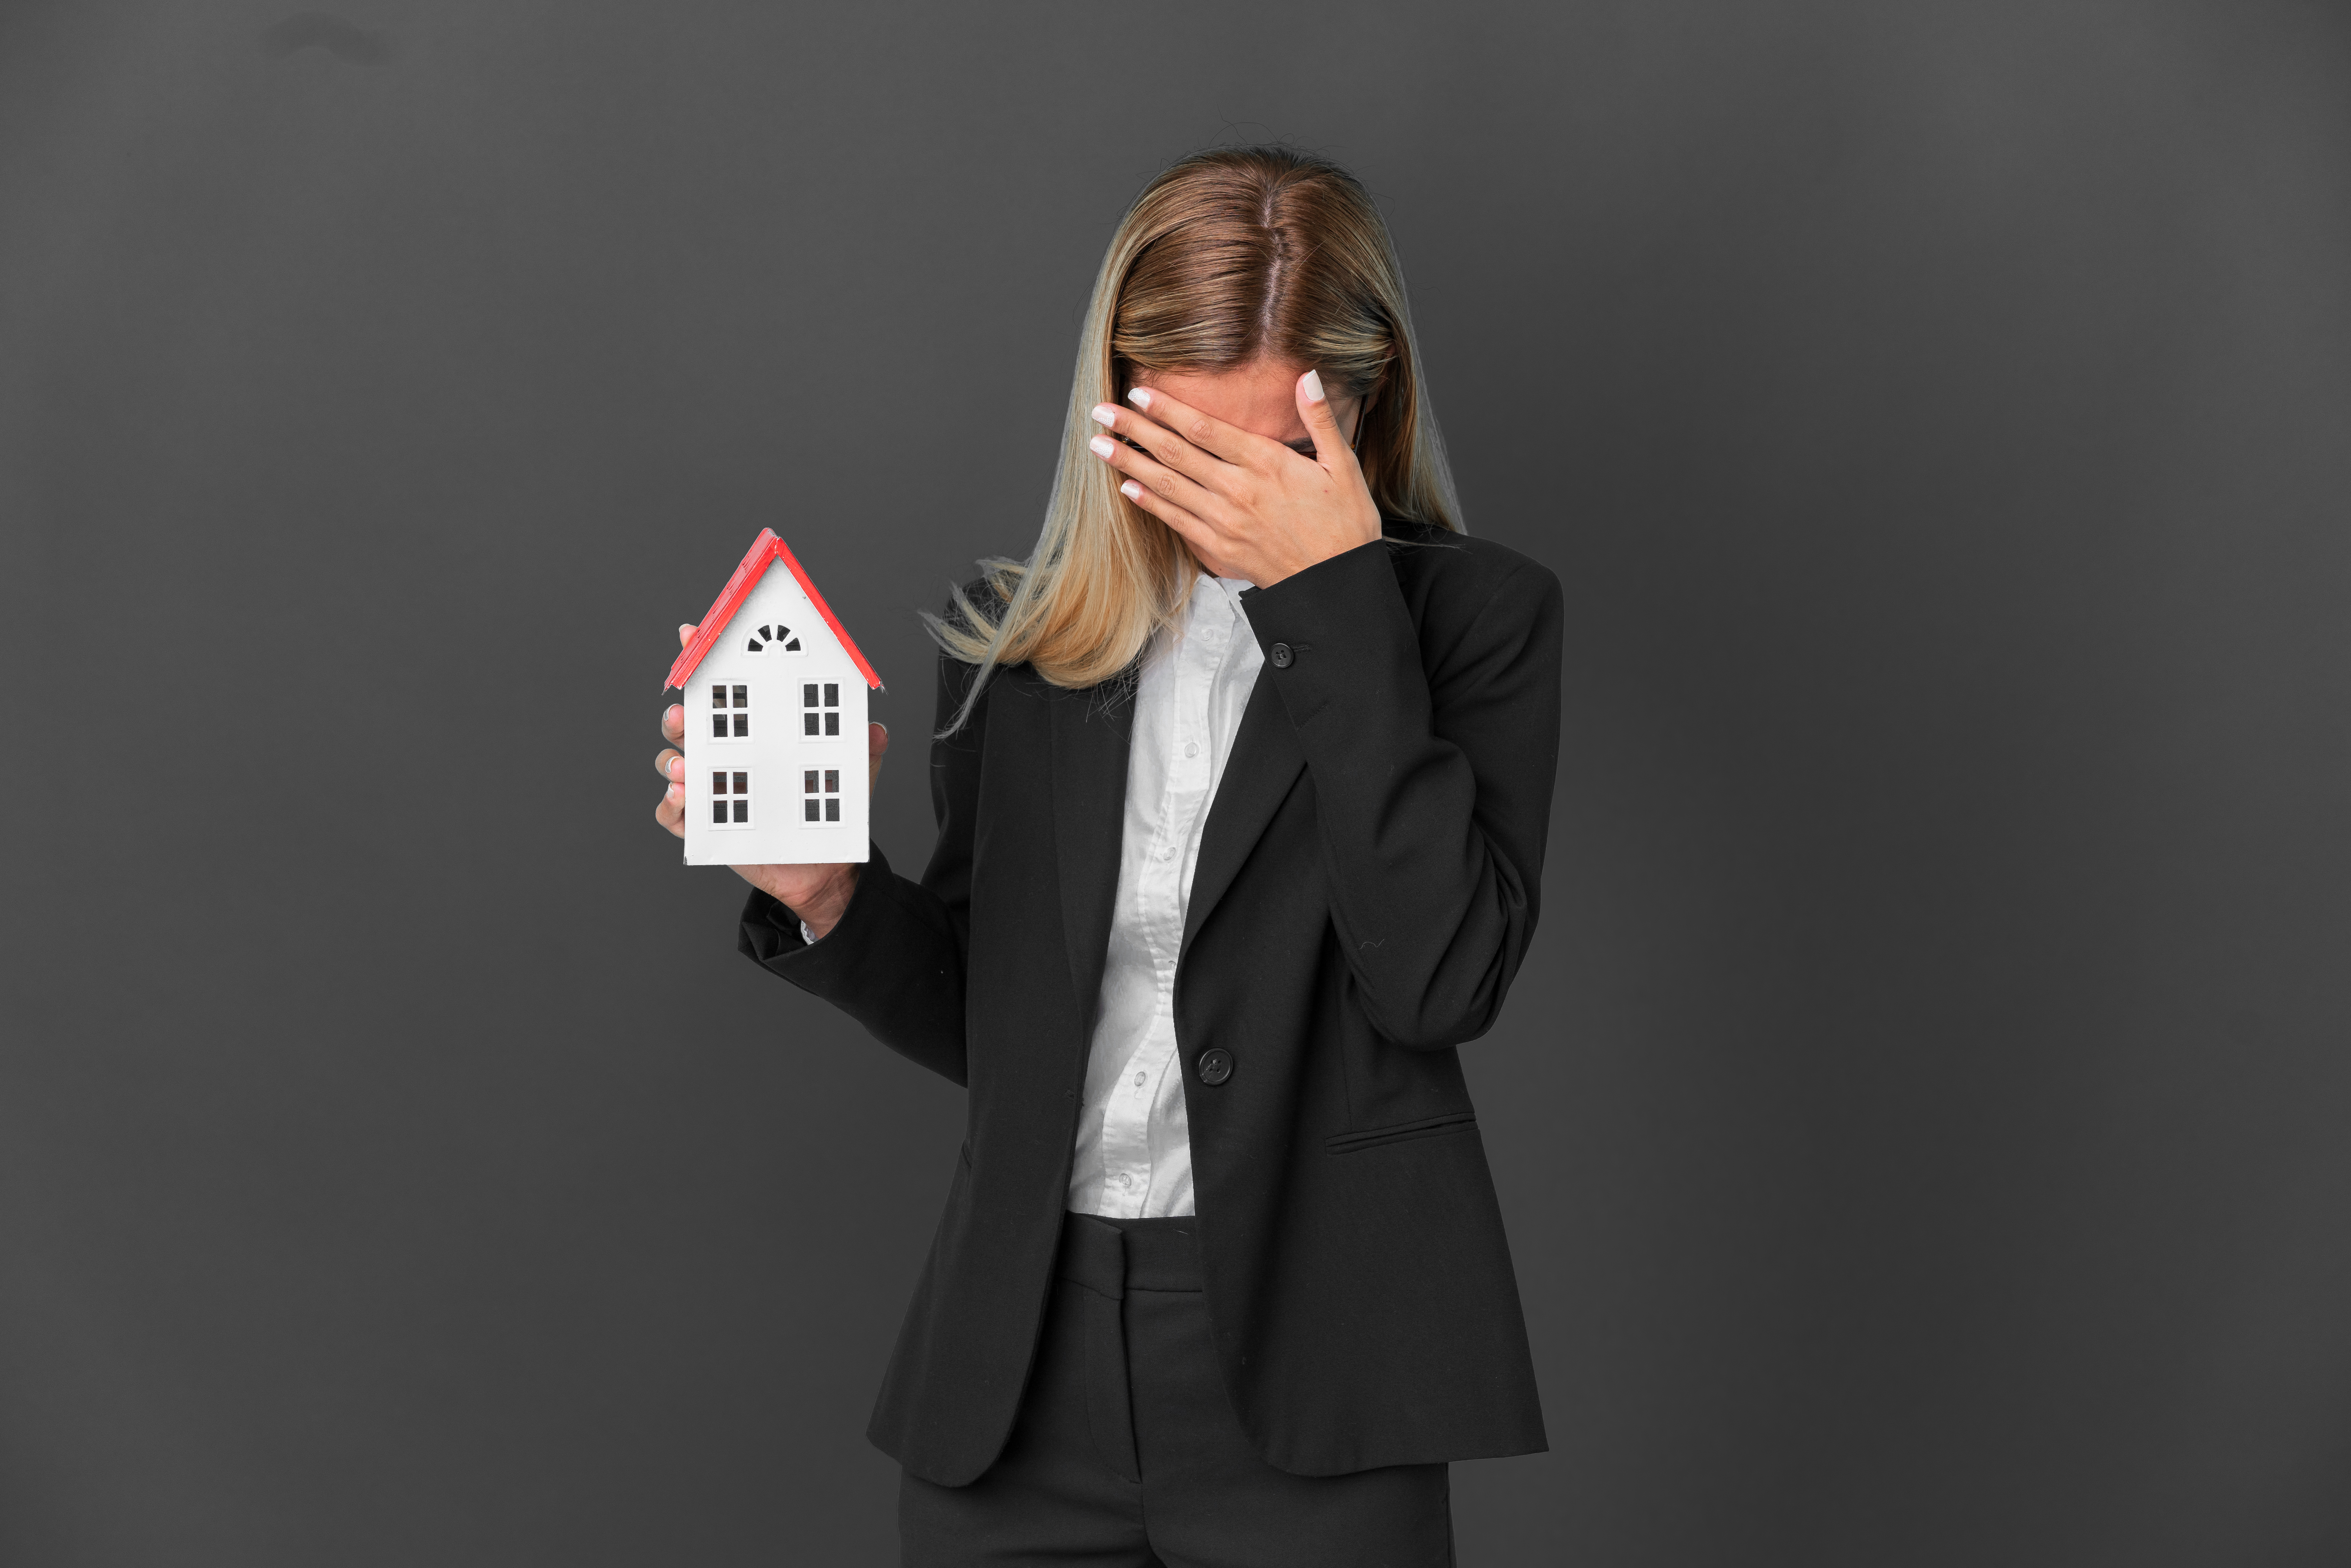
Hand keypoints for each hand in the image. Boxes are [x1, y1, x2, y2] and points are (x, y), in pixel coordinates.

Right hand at [653, 621, 887, 937]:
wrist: (822, 865)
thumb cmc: (827, 809)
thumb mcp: (851, 775)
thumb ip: (863, 749)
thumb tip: (875, 729)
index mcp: (755, 734)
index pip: (724, 695)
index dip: (703, 664)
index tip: (691, 639)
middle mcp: (727, 757)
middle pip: (686, 726)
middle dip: (677, 717)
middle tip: (682, 716)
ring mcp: (712, 789)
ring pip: (673, 765)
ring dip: (671, 762)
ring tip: (685, 768)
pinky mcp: (705, 825)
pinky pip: (673, 814)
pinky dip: (671, 806)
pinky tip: (682, 799)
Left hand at [1084, 369, 1381, 586]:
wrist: (1338, 583)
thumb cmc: (1345, 524)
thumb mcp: (1344, 466)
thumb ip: (1320, 419)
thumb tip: (1307, 375)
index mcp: (1267, 463)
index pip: (1205, 428)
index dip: (1167, 409)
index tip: (1138, 393)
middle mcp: (1239, 489)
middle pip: (1176, 453)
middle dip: (1134, 430)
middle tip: (1100, 411)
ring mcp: (1225, 521)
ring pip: (1168, 485)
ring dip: (1129, 463)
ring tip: (1098, 445)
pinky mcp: (1220, 548)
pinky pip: (1176, 520)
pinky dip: (1150, 503)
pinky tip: (1127, 488)